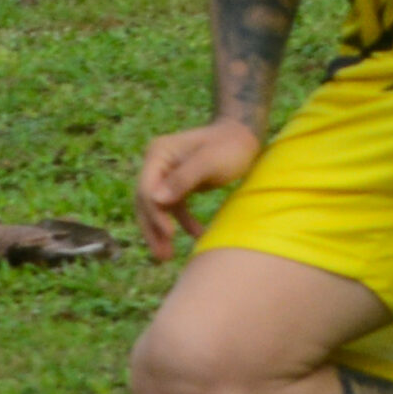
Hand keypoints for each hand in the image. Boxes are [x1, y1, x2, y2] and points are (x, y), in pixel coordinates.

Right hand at [134, 119, 260, 262]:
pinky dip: (183, 222)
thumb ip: (184, 178)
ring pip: (158, 208)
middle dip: (153, 229)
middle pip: (147, 201)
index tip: (169, 233)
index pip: (147, 188)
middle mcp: (157, 163)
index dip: (155, 213)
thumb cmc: (230, 145)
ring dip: (162, 232)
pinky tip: (197, 235)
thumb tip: (156, 199)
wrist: (245, 136)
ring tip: (167, 257)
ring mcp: (166, 173)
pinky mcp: (179, 184)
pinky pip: (175, 208)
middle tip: (162, 256)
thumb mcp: (210, 161)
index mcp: (158, 153)